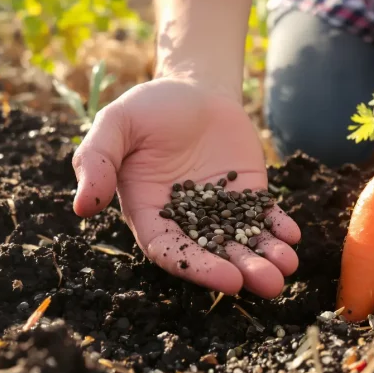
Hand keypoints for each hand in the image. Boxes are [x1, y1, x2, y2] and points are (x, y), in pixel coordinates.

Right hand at [71, 78, 301, 297]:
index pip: (174, 251)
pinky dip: (279, 228)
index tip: (228, 280)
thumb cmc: (148, 109)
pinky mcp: (249, 195)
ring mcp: (222, 210)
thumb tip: (81, 206)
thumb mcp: (116, 125)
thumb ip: (97, 160)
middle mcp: (188, 221)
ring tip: (286, 268)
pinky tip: (292, 236)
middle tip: (270, 284)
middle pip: (216, 254)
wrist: (191, 88)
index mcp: (151, 215)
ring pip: (244, 241)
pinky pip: (266, 216)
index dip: (199, 268)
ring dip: (266, 257)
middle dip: (243, 270)